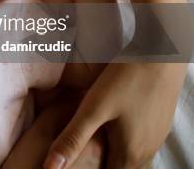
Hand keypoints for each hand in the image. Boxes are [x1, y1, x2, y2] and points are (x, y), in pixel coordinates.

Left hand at [44, 63, 185, 168]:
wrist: (160, 54)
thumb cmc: (126, 79)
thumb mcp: (93, 108)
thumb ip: (73, 138)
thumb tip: (50, 167)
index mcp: (130, 154)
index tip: (75, 164)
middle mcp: (146, 152)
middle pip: (118, 168)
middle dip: (97, 165)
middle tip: (79, 152)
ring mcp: (155, 138)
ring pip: (128, 157)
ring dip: (110, 153)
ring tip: (90, 141)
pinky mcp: (157, 123)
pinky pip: (137, 143)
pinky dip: (121, 141)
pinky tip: (108, 126)